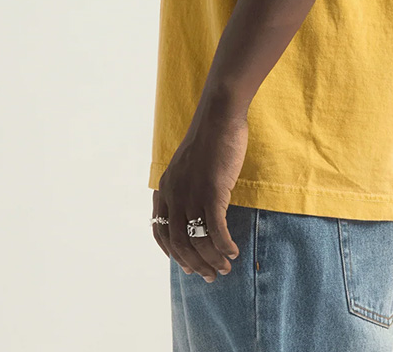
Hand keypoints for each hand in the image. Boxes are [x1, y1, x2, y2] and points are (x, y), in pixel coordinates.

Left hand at [152, 105, 247, 280]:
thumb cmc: (210, 137)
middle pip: (180, 243)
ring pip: (199, 240)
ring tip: (225, 268)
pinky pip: (217, 229)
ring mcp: (192, 193)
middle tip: (211, 276)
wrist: (219, 115)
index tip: (187, 266)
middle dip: (195, 264)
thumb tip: (195, 209)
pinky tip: (233, 252)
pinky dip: (224, 246)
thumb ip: (186, 186)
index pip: (160, 231)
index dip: (172, 253)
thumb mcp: (189, 165)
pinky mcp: (212, 190)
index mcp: (165, 188)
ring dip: (212, 260)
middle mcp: (174, 194)